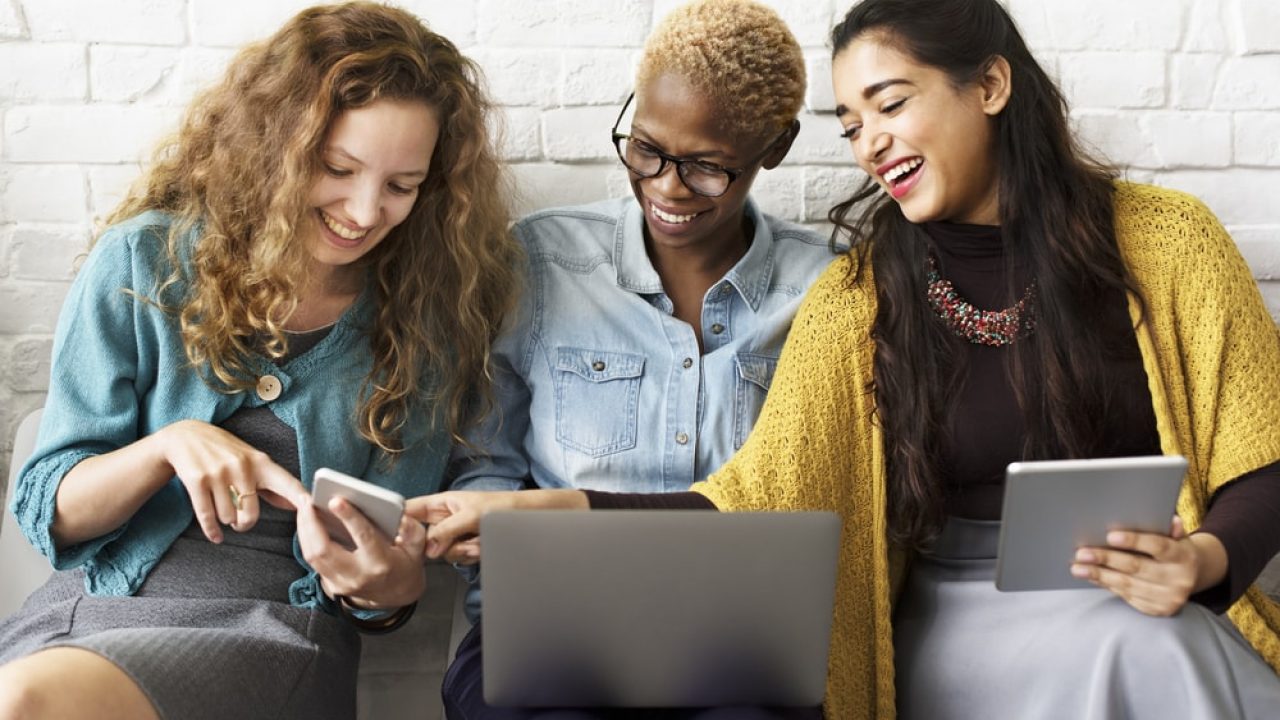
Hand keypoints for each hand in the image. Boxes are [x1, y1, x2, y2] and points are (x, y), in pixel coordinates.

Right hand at [157, 420, 308, 542]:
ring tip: (224, 511)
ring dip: (226, 521)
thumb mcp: (252, 462)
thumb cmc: (226, 452)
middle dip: (245, 523)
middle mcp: (242, 466)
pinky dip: (212, 531)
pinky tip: (216, 536)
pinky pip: (207, 517)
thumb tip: (296, 505)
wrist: (186, 436)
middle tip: (240, 521)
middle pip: (251, 514)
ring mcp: (218, 473)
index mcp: (260, 462)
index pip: (286, 482)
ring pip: (228, 517)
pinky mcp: (197, 480)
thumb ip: (273, 486)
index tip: (312, 509)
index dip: (299, 496)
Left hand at [297, 496, 427, 608]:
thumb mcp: (417, 547)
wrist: (396, 594)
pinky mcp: (331, 585)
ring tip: (303, 506)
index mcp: (381, 563)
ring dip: (304, 529)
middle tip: (306, 500)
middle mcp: (357, 575)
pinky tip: (306, 521)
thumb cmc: (406, 564)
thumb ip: (412, 530)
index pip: (363, 538)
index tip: (336, 500)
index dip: (349, 517)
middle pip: (324, 549)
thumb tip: (400, 517)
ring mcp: (341, 583)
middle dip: (311, 523)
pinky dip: (306, 539)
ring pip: (312, 555)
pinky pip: (313, 560)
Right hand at [404, 489, 587, 564]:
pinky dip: (472, 554)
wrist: (528, 520)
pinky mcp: (466, 548)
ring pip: (442, 552)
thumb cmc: (503, 507)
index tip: (397, 534)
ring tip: (480, 538)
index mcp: (441, 503)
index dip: (399, 521)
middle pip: (425, 539)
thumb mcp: (472, 515)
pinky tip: (484, 545)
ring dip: (463, 549)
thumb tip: (428, 548)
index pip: (410, 510)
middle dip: (444, 542)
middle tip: (462, 537)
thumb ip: (447, 531)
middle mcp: (444, 519)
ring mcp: (454, 536)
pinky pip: (458, 558)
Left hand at [1070, 516, 1226, 615]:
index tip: (1109, 536)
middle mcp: (1179, 579)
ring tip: (1077, 567)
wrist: (1191, 577)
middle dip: (1106, 559)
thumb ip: (1170, 528)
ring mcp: (1168, 598)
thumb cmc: (1174, 549)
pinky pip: (1126, 595)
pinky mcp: (1157, 609)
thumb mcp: (1176, 536)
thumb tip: (1169, 519)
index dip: (1134, 541)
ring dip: (1099, 575)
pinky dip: (1106, 584)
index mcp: (1184, 556)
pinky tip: (1091, 577)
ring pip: (1127, 584)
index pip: (1158, 546)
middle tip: (1081, 553)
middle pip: (1136, 567)